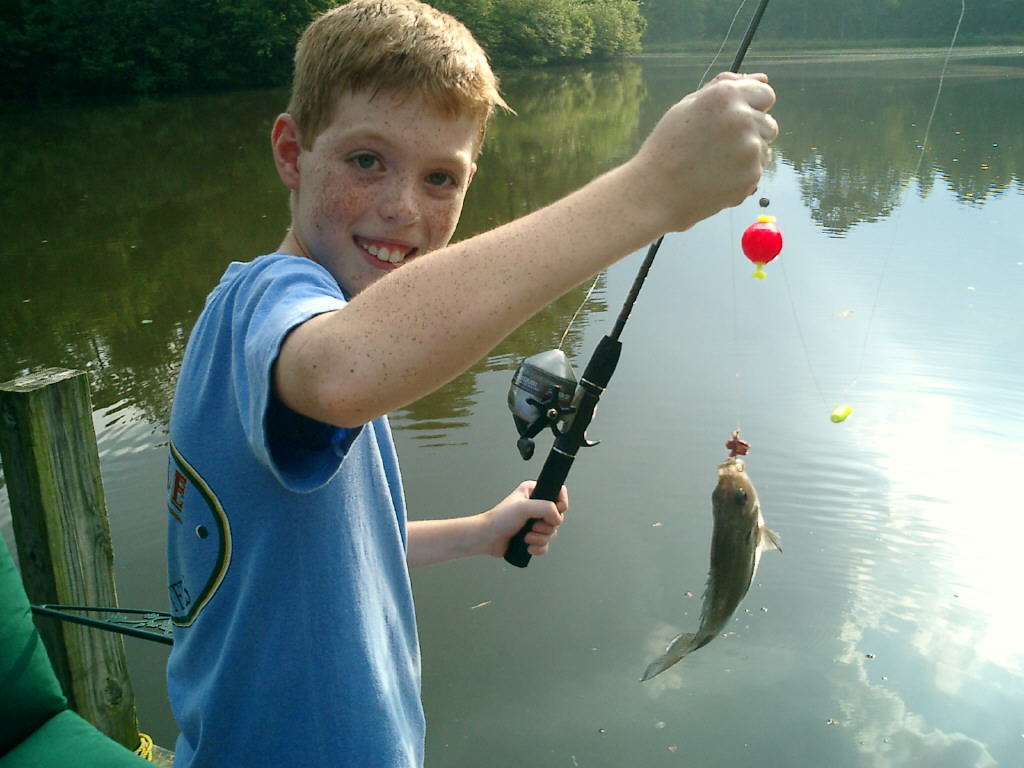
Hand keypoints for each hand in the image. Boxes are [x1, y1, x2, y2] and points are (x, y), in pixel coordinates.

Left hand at [484, 481, 567, 557]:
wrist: (488, 538)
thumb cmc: (500, 519)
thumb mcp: (524, 507)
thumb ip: (545, 507)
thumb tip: (558, 518)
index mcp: (534, 492)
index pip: (559, 493)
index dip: (561, 504)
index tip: (555, 512)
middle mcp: (536, 506)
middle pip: (558, 517)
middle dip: (546, 526)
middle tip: (533, 526)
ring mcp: (535, 522)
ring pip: (552, 533)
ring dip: (540, 538)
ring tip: (526, 537)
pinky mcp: (533, 537)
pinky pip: (546, 545)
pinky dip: (538, 547)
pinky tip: (527, 546)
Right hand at [631, 72, 777, 232]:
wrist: (655, 192)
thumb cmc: (667, 147)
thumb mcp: (688, 106)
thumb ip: (725, 88)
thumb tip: (761, 79)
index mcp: (725, 95)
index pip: (765, 95)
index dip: (751, 108)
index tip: (734, 122)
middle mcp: (742, 117)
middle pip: (768, 123)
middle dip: (750, 134)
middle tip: (718, 148)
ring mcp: (749, 148)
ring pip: (764, 149)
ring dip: (747, 155)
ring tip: (715, 164)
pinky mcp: (751, 175)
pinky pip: (757, 171)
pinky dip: (742, 176)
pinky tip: (716, 178)